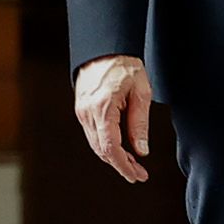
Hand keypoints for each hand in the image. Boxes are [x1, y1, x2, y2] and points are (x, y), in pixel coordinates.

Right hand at [74, 53, 155, 183]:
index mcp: (103, 108)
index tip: (137, 176)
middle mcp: (88, 113)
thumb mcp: (141, 93)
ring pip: (96, 144)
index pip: (111, 147)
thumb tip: (141, 150)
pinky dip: (106, 145)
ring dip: (113, 157)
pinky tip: (121, 149)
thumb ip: (140, 124)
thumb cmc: (125, 66)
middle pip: (102, 150)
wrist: (104, 47)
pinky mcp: (82, 110)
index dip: (124, 165)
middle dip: (120, 165)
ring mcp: (82, 112)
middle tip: (139, 174)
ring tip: (133, 164)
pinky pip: (93, 135)